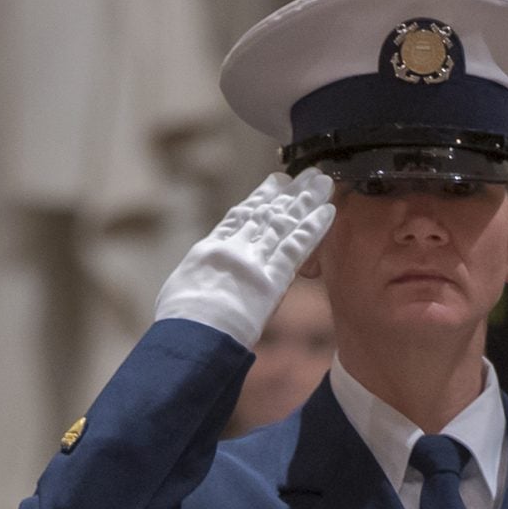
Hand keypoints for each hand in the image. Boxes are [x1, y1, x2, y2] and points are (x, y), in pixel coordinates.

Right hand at [153, 170, 334, 347]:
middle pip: (267, 214)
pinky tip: (328, 212)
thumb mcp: (180, 292)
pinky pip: (297, 248)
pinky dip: (313, 228)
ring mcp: (254, 261)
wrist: (191, 334)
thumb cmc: (179, 323)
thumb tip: (197, 286)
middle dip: (289, 192)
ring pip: (285, 224)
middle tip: (307, 174)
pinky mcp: (273, 278)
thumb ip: (197, 280)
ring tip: (322, 182)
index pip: (239, 217)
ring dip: (306, 202)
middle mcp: (234, 249)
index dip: (259, 197)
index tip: (274, 182)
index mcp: (209, 250)